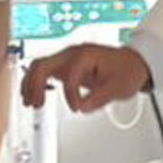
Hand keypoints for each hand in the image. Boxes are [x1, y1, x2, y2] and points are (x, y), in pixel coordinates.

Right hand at [21, 44, 150, 112]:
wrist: (133, 62)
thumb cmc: (127, 69)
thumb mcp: (118, 87)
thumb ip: (99, 98)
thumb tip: (82, 108)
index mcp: (85, 55)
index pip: (69, 76)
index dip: (71, 96)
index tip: (78, 109)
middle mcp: (72, 53)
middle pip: (42, 65)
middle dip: (34, 85)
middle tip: (35, 104)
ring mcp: (67, 58)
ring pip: (38, 66)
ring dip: (30, 84)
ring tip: (30, 102)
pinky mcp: (66, 65)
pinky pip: (44, 70)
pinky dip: (36, 82)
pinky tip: (36, 94)